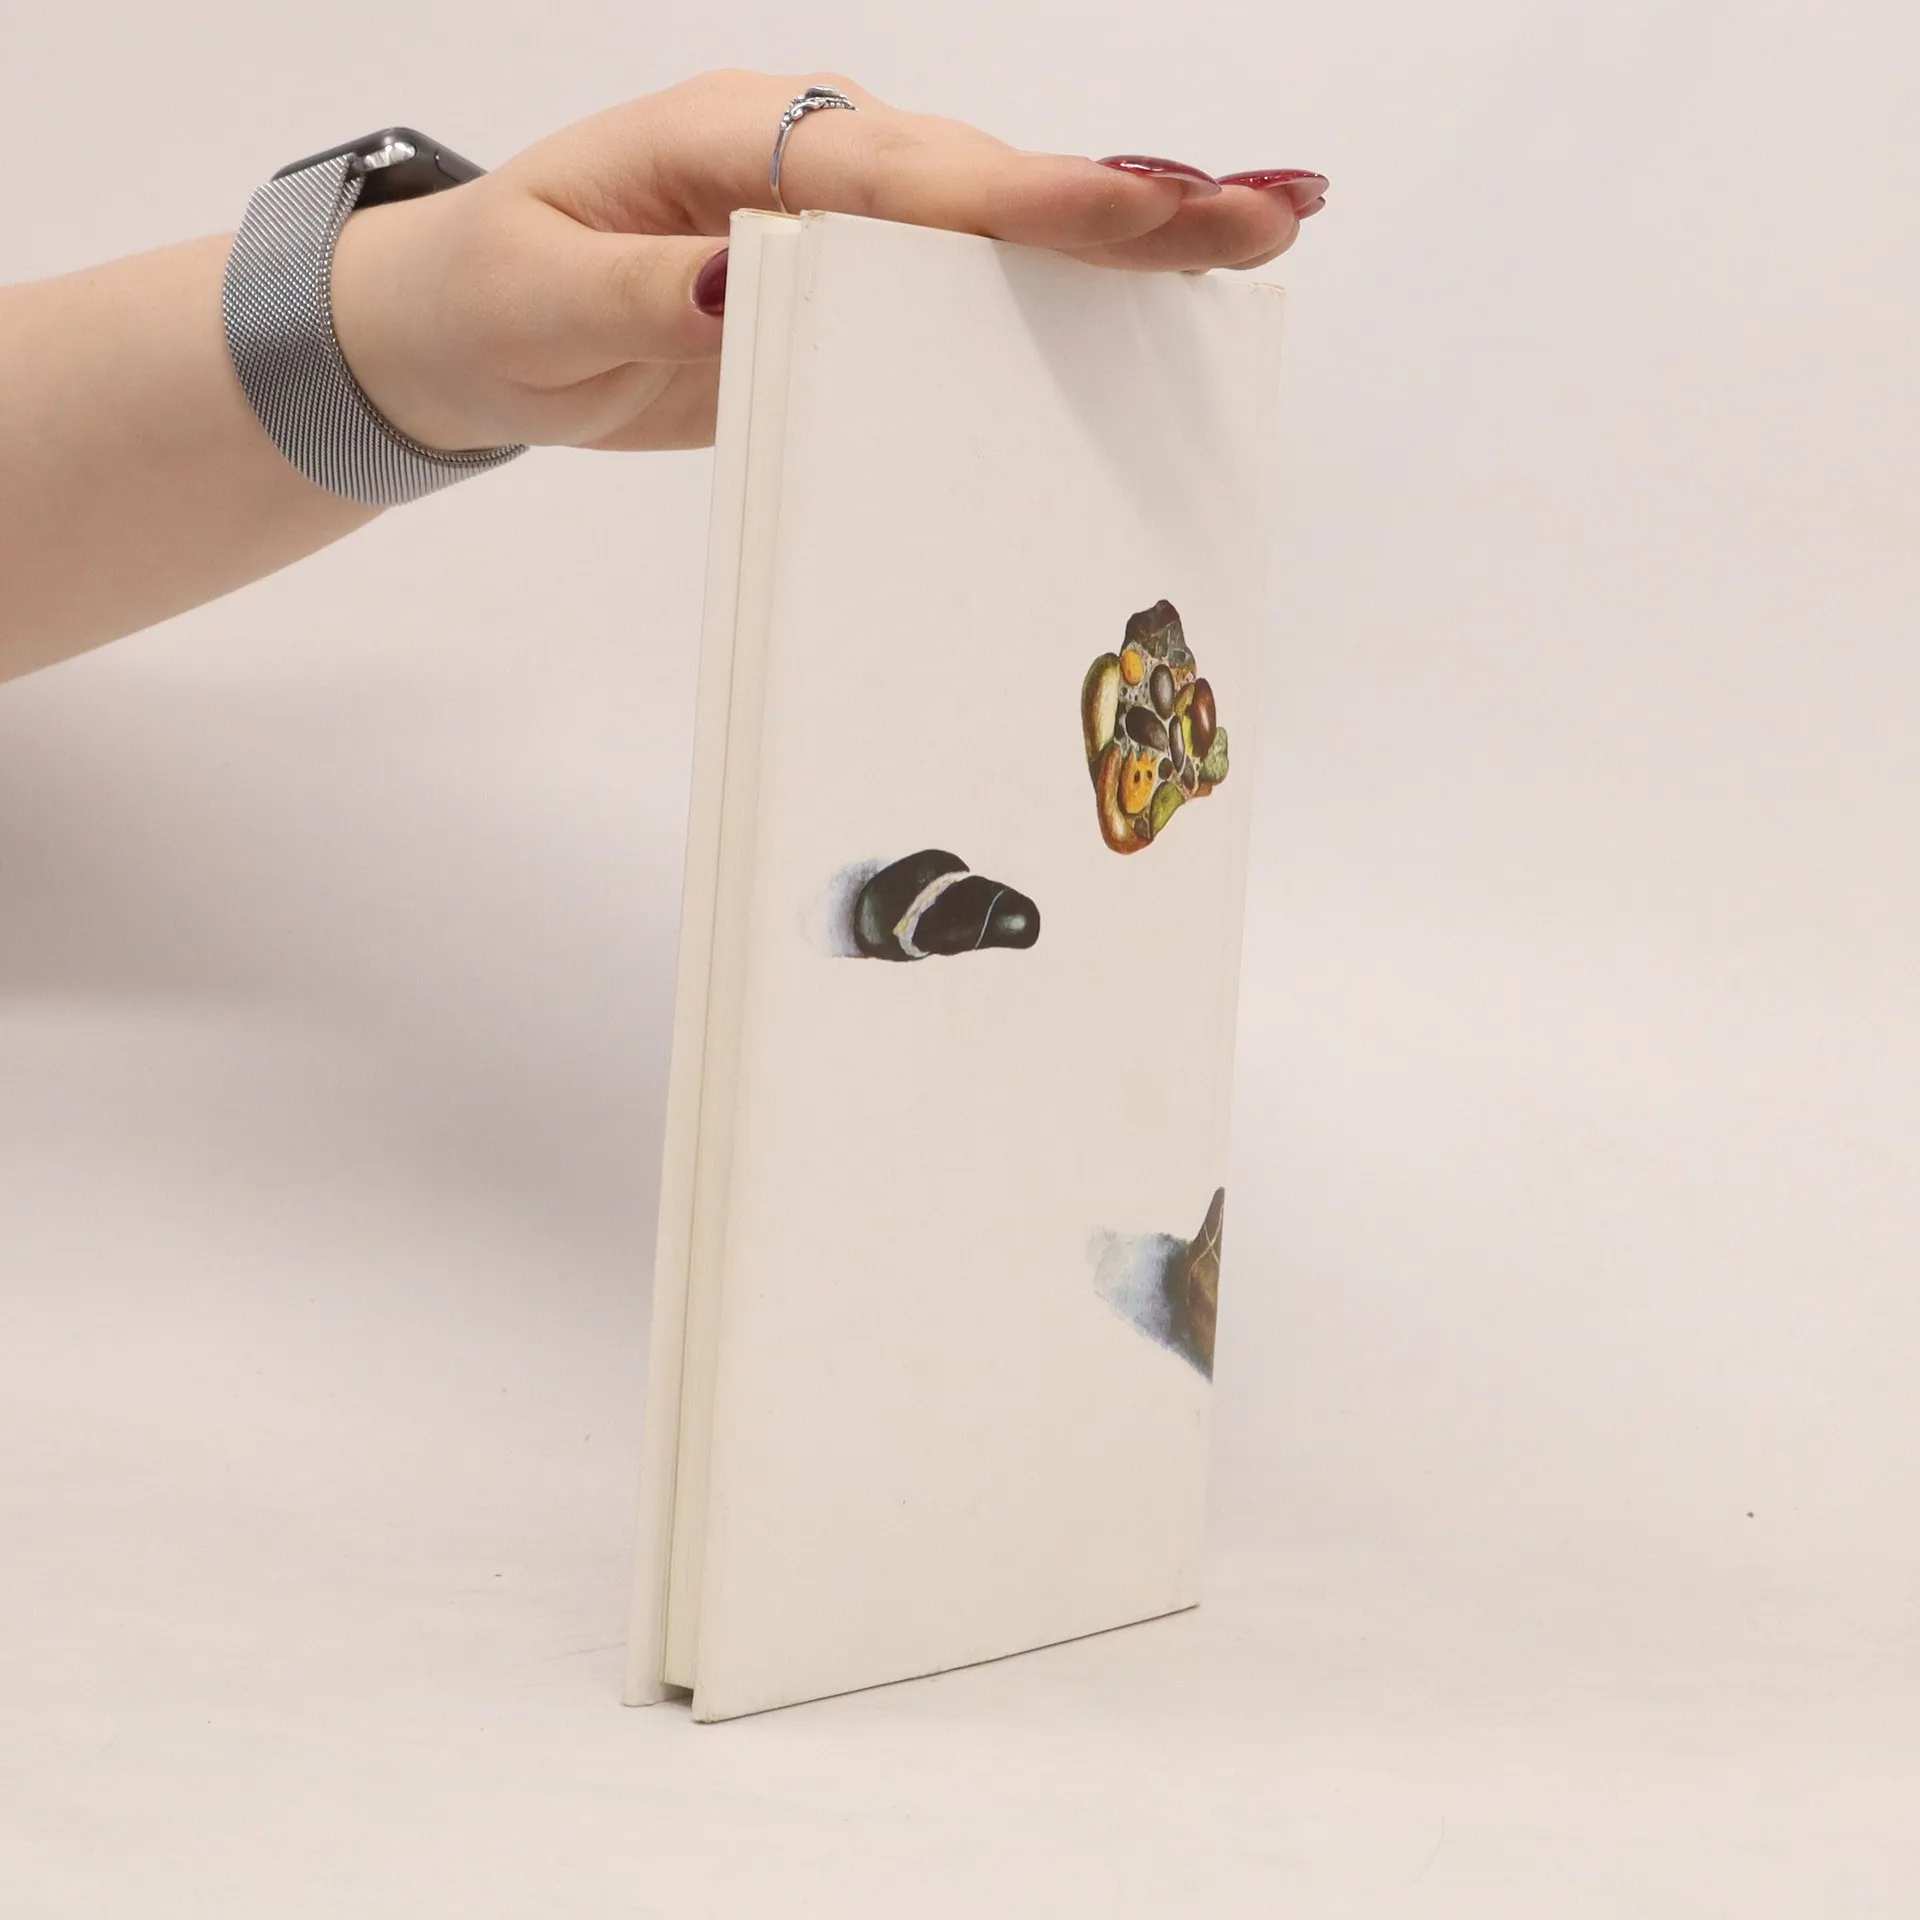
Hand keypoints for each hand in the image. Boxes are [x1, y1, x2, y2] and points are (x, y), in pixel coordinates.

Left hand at [329, 70, 1327, 456]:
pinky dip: (1063, 298)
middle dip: (1130, 201)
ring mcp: (845, 227)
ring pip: (1001, 232)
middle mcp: (813, 164)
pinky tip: (1152, 307)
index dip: (1029, 197)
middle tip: (1271, 210)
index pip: (904, 175)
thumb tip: (746, 282)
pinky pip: (969, 297)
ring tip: (1258, 236)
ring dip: (1127, 237)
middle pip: (989, 187)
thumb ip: (647, 288)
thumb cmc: (497, 297)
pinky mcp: (856, 292)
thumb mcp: (543, 296)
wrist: (476, 326)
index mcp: (739, 141)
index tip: (1142, 205)